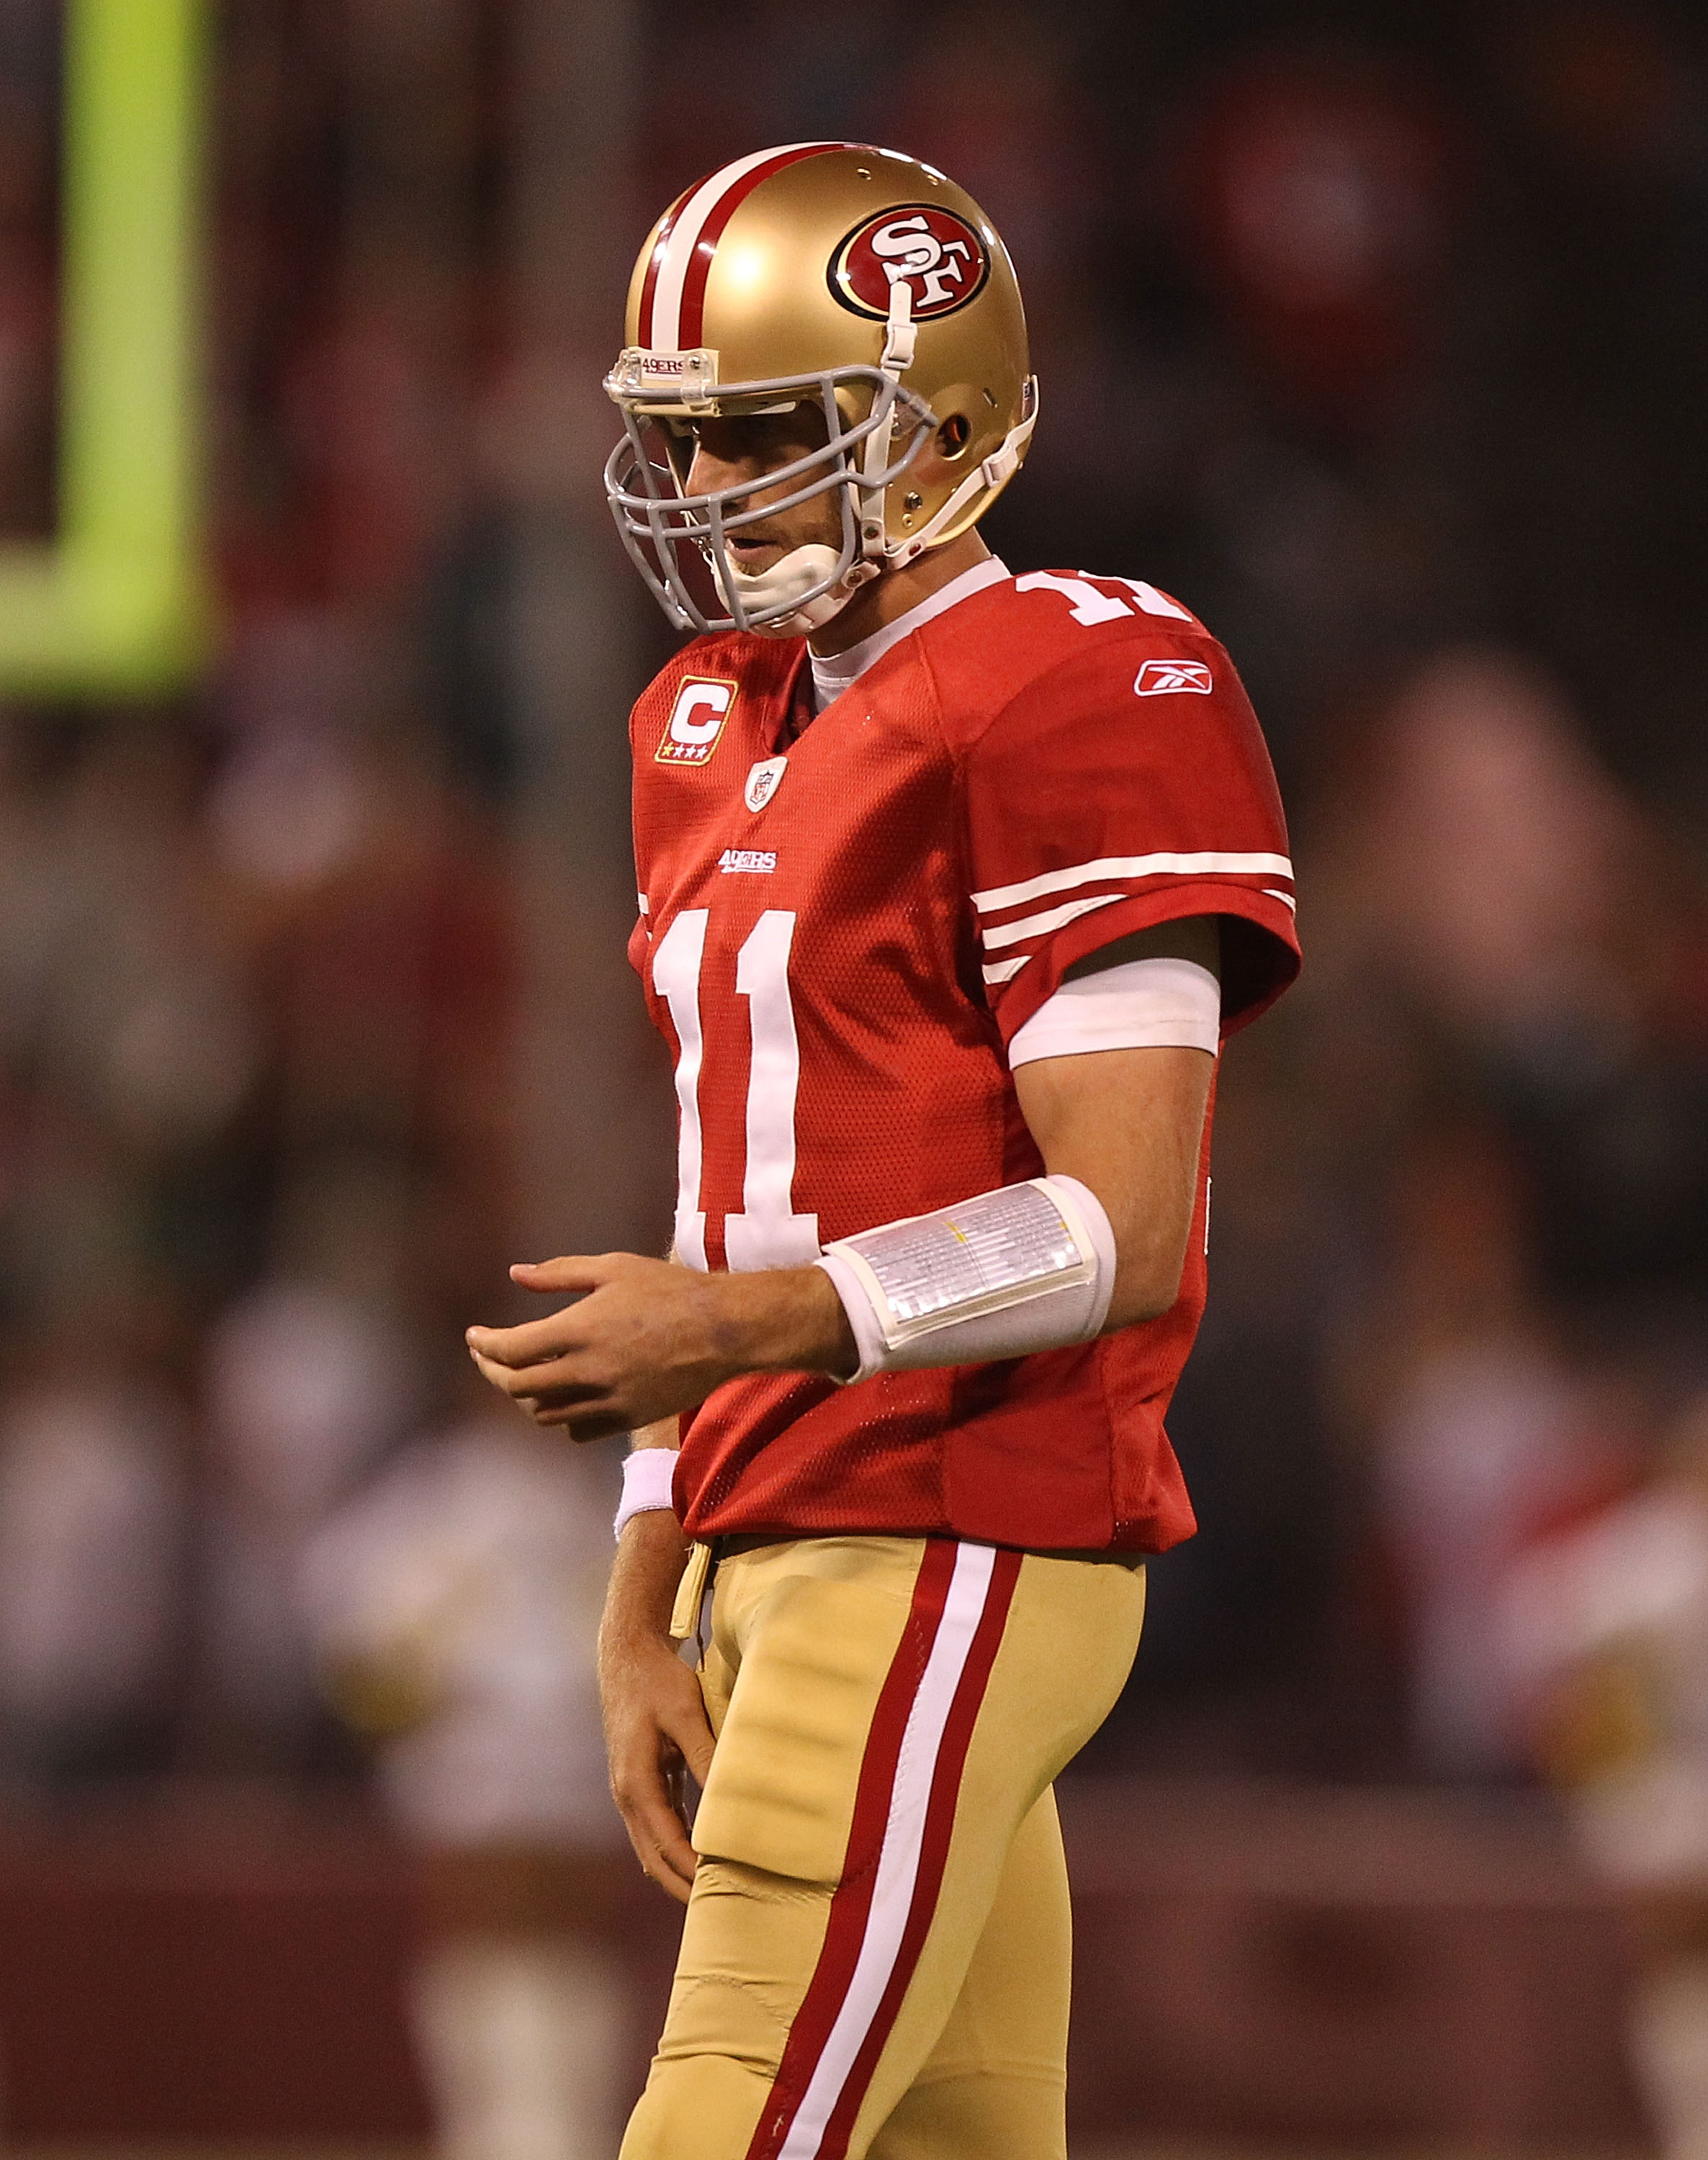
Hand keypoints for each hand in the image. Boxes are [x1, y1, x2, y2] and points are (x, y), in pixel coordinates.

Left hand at [465, 1251, 853, 1441]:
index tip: (474, 1337)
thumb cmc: (669, 1289)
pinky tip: (562, 1394)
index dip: (483, 1346)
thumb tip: (516, 1274)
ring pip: (542, 1413)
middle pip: (516, 1388)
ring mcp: (606, 1401)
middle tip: (486, 1357)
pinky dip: (560, 1414)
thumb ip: (559, 1273)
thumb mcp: (613, 1268)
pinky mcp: (626, 1419)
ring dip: (524, 1395)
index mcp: (579, 1330)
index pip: (510, 1351)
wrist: (725, 1331)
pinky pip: (576, 1429)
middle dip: (492, 1372)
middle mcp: (586, 1372)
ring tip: (523, 1374)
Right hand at [597, 1510, 715, 1902]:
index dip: (693, 1871)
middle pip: (654, 1857)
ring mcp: (630, 1789)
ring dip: (678, 1870)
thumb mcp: (686, 1712)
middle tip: (721, 1910)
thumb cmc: (658, 1679)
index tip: (723, 1891)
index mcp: (635, 1783)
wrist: (626, 1652)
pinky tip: (704, 1853)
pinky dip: (676, 1845)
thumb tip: (729, 1798)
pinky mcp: (640, 1779)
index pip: (667, 1844)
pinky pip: (657, 1825)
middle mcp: (627, 1793)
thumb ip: (706, 1754)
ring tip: (716, 1890)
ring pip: (652, 1846)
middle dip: (683, 1885)